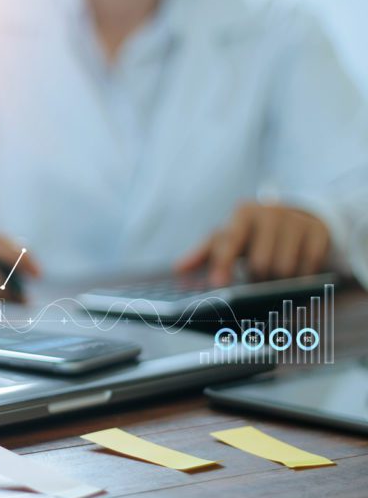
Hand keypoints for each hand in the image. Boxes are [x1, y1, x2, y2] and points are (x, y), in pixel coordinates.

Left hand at [176, 202, 329, 285]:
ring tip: (271, 275)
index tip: (217, 284)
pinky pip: (309, 268)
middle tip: (254, 278)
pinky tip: (294, 273)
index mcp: (243, 213)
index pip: (230, 241)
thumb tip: (178, 269)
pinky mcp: (318, 233)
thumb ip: (203, 253)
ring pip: (285, 269)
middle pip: (260, 263)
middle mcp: (270, 212)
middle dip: (256, 278)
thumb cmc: (251, 233)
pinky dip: (300, 277)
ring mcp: (297, 221)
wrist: (293, 217)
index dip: (223, 264)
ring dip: (276, 281)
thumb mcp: (227, 237)